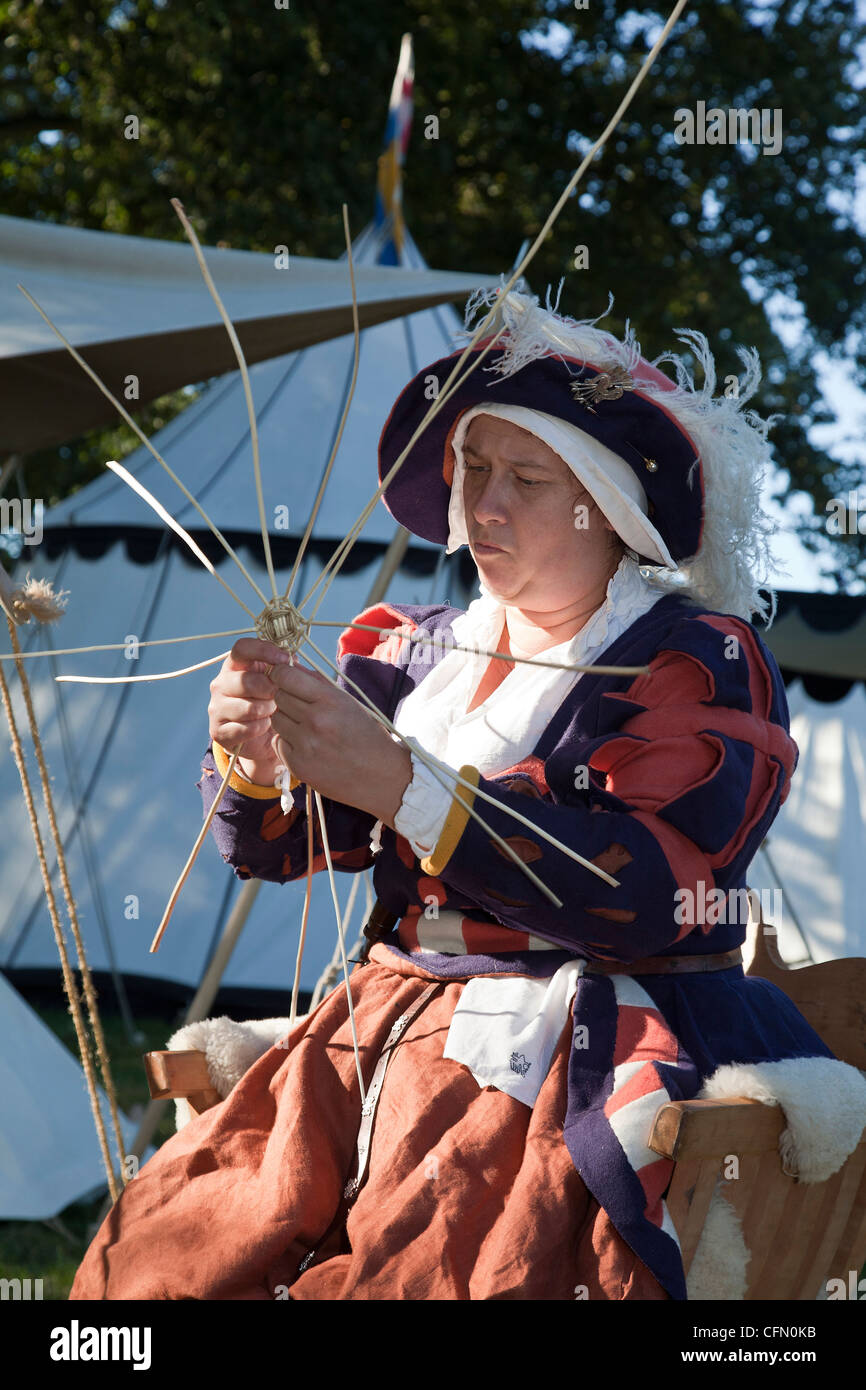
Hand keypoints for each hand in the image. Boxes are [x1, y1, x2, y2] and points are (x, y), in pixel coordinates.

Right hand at [208, 637, 292, 784]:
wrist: (263, 738)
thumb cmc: (271, 702)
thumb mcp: (279, 682)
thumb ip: (284, 668)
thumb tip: (293, 661)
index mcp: (235, 665)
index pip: (242, 648)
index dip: (264, 650)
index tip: (286, 660)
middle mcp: (221, 684)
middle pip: (246, 681)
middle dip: (270, 690)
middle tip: (280, 696)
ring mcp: (217, 708)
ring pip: (248, 708)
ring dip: (267, 711)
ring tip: (273, 712)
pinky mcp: (218, 731)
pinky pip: (247, 729)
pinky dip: (261, 728)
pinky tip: (265, 726)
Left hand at [269, 660, 412, 824]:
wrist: (381, 776)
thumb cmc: (366, 735)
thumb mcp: (348, 702)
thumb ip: (318, 683)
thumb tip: (290, 665)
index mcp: (331, 701)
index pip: (286, 676)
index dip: (281, 674)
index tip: (284, 678)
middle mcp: (316, 721)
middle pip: (278, 697)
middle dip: (286, 698)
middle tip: (302, 707)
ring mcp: (306, 745)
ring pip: (276, 720)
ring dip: (286, 721)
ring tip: (307, 728)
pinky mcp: (298, 765)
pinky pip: (278, 743)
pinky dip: (288, 743)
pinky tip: (308, 747)